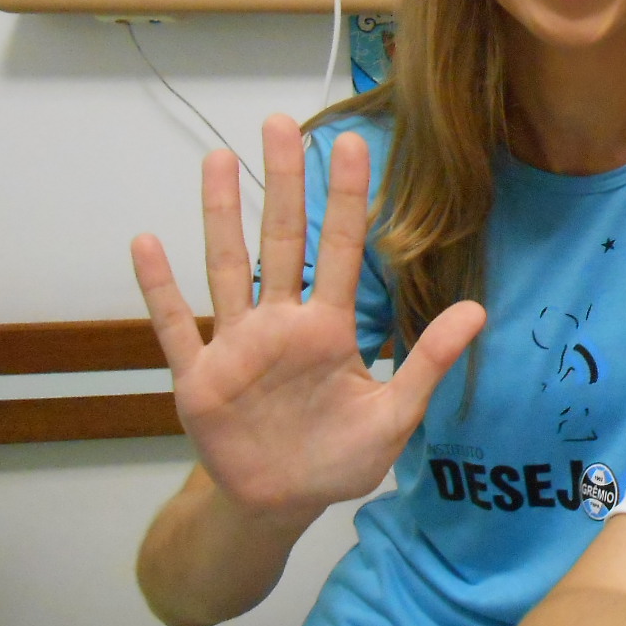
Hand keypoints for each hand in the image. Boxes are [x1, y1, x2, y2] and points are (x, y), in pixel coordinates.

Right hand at [130, 114, 484, 522]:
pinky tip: (146, 241)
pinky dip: (158, 289)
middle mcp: (281, 324)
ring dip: (221, 214)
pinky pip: (173, 327)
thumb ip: (428, 360)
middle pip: (281, 240)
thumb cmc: (340, 457)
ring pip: (226, 267)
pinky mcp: (199, 378)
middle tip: (280, 122)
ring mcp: (236, 346)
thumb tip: (479, 310)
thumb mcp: (395, 415)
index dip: (345, 198)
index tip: (353, 144)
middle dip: (282, 182)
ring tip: (219, 158)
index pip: (339, 250)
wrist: (283, 504)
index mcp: (329, 329)